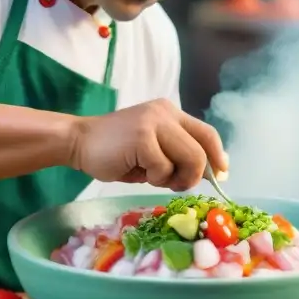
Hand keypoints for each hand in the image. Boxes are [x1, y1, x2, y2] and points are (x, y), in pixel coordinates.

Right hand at [69, 99, 227, 190]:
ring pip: (189, 159)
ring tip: (150, 175)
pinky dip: (153, 178)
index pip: (207, 133)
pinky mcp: (142, 137)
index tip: (220, 175)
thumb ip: (178, 154)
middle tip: (174, 184)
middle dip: (193, 176)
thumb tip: (210, 172)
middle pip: (202, 151)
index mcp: (171, 113)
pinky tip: (135, 169)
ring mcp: (155, 123)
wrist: (78, 142)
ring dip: (172, 178)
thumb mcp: (154, 149)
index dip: (218, 156)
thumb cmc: (117, 152)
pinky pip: (163, 168)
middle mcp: (166, 113)